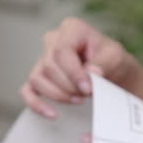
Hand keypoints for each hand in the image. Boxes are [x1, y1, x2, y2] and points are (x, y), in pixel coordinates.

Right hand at [21, 17, 136, 117]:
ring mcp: (43, 58)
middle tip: (86, 94)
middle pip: (49, 66)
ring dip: (57, 95)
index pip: (62, 51)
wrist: (113, 72)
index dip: (73, 73)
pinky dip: (36, 104)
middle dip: (69, 86)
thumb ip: (103, 63)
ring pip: (37, 79)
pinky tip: (52, 114)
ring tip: (78, 100)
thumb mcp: (115, 57)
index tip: (88, 88)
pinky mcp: (39, 77)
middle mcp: (53, 40)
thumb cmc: (112, 60)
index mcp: (71, 28)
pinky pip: (27, 90)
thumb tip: (90, 72)